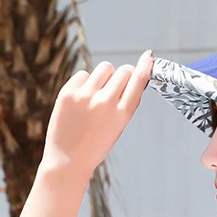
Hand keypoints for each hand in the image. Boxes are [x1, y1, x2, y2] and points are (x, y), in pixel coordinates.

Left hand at [41, 50, 153, 178]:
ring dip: (104, 76)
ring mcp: (86, 96)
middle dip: (123, 74)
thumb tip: (131, 75)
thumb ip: (125, 103)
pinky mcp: (68, 93)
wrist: (68, 160)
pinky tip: (81, 99)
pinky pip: (83, 74)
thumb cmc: (95, 145)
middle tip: (115, 87)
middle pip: (123, 71)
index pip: (139, 81)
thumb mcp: (119, 126)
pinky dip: (85, 82)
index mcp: (123, 114)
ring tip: (96, 94)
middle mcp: (106, 102)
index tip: (149, 56)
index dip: (145, 66)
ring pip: (104, 68)